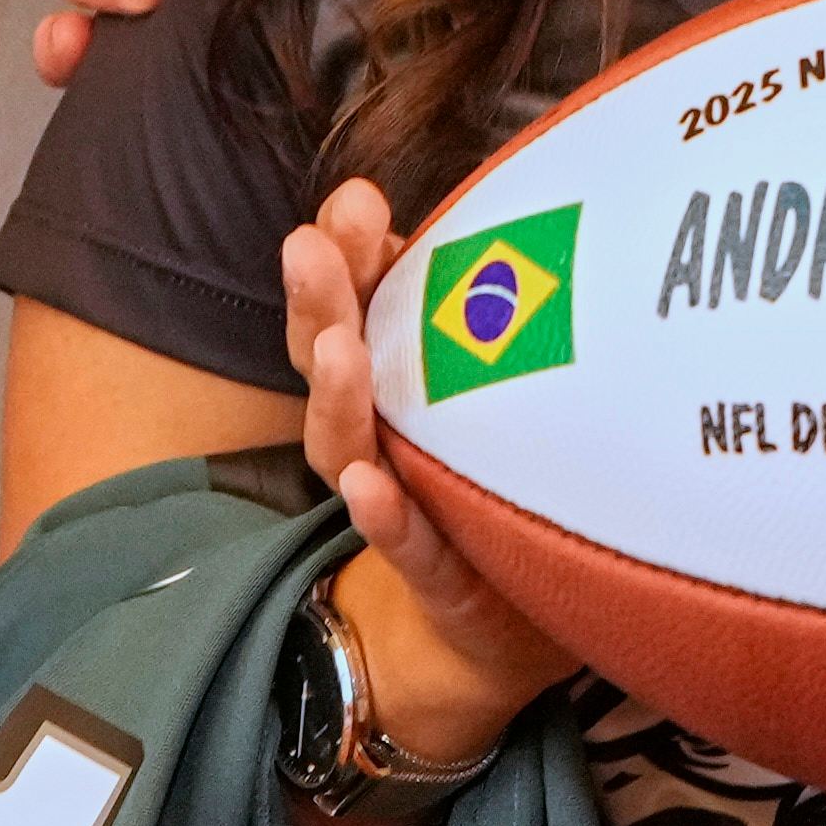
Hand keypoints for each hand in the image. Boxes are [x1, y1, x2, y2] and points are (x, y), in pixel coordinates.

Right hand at [280, 179, 567, 763]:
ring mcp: (393, 501)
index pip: (349, 307)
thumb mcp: (486, 391)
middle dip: (317, 302)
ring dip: (337, 394)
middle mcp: (372, 437)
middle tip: (308, 247)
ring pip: (345, 444)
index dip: (345, 256)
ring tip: (336, 349)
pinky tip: (368, 485)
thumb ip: (475, 313)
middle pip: (328, 363)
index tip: (354, 202)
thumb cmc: (494, 484)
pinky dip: (382, 513)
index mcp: (384, 383)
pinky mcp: (429, 570)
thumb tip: (517, 210)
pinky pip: (401, 541)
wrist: (507, 622)